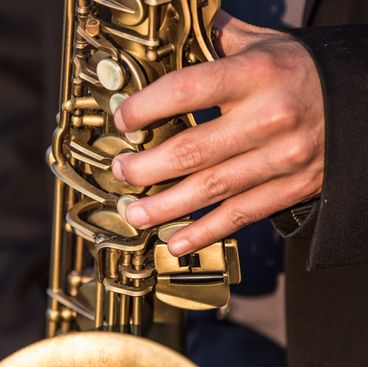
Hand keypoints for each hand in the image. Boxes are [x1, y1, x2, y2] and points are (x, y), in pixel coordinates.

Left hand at [111, 11, 324, 256]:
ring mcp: (283, 157)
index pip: (188, 89)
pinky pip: (242, 214)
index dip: (146, 107)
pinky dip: (205, 232)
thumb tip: (171, 25)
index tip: (123, 120)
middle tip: (120, 171)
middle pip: (192, 150)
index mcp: (257, 73)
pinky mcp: (293, 188)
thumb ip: (217, 40)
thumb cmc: (301, 71)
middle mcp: (270, 117)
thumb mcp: (263, 44)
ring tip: (134, 215)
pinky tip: (175, 243)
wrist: (364, 102)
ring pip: (212, 189)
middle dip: (146, 167)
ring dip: (165, 207)